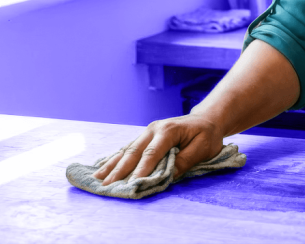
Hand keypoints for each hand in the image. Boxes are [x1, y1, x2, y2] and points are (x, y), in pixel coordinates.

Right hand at [92, 114, 223, 185]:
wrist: (207, 119)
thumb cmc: (207, 135)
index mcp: (168, 131)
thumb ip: (184, 161)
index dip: (140, 170)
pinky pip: (128, 148)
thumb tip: (166, 175)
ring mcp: (147, 132)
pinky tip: (103, 167)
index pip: (151, 154)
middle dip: (119, 170)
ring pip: (127, 150)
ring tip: (97, 178)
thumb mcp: (203, 148)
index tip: (131, 184)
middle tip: (106, 186)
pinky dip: (115, 158)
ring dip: (112, 165)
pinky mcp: (145, 136)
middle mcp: (153, 129)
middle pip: (133, 152)